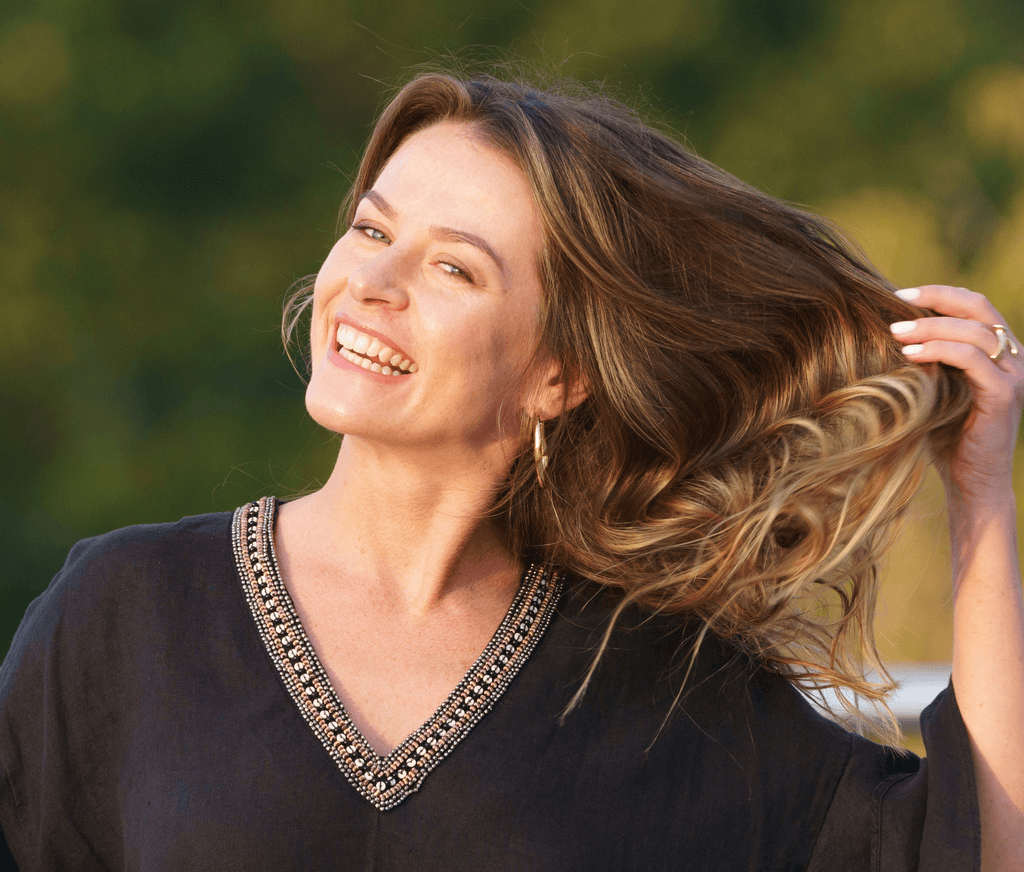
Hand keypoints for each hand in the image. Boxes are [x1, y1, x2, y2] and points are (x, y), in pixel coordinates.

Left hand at [889, 284, 1022, 508]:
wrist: (969, 482)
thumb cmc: (945, 436)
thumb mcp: (934, 388)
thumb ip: (926, 359)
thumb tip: (893, 328)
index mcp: (999, 351)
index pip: (975, 305)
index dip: (940, 293)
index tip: (899, 294)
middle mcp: (1014, 358)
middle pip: (979, 307)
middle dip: (936, 298)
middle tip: (896, 300)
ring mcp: (1014, 376)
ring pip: (974, 332)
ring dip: (931, 326)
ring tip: (895, 331)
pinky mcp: (1003, 396)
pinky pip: (973, 360)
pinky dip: (940, 350)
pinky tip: (911, 354)